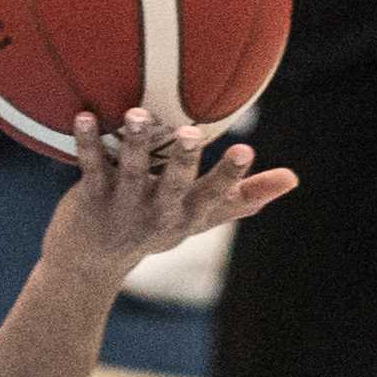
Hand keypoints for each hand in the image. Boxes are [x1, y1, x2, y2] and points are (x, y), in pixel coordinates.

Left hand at [44, 108, 295, 284]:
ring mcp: (124, 205)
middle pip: (173, 185)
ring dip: (134, 143)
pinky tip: (84, 116)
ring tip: (137, 115)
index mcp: (188, 214)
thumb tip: (292, 179)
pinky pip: (91, 165)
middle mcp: (158, 211)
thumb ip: (244, 197)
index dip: (230, 175)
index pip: (215, 195)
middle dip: (182, 160)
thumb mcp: (201, 217)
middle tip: (189, 133)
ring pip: (131, 172)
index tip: (246, 151)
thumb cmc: (155, 227)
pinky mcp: (91, 197)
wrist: (91, 261)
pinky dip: (88, 142)